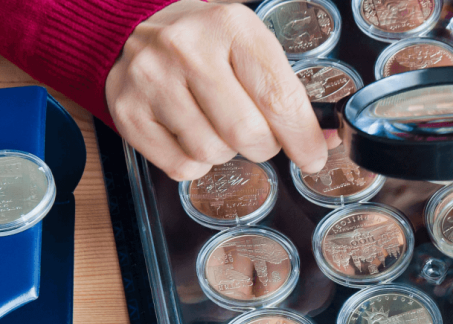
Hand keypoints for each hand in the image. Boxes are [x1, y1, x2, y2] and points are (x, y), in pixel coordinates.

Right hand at [105, 0, 326, 180]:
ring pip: (213, 154)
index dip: (302, 138)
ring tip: (215, 123)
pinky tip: (189, 133)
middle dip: (264, 146)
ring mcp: (152, 80)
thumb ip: (288, 92)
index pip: (278, 98)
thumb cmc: (208, 43)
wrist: (137, 28)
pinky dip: (194, 163)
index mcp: (230, 26)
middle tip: (258, 134)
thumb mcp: (251, 47)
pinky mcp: (127, 111)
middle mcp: (187, 48)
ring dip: (225, 152)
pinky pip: (181, 168)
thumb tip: (325, 139)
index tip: (313, 157)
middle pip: (247, 134)